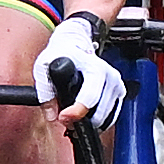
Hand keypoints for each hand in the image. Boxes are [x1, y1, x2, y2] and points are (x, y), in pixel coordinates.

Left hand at [38, 14, 122, 130]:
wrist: (77, 41)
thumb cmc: (62, 53)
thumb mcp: (44, 66)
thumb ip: (45, 91)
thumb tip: (52, 115)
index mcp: (93, 66)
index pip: (90, 96)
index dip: (76, 111)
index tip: (63, 117)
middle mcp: (109, 74)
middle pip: (100, 111)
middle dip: (81, 120)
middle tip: (65, 118)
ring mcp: (116, 83)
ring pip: (106, 115)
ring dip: (90, 122)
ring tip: (74, 117)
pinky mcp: (119, 90)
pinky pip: (112, 114)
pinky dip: (100, 119)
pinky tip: (87, 116)